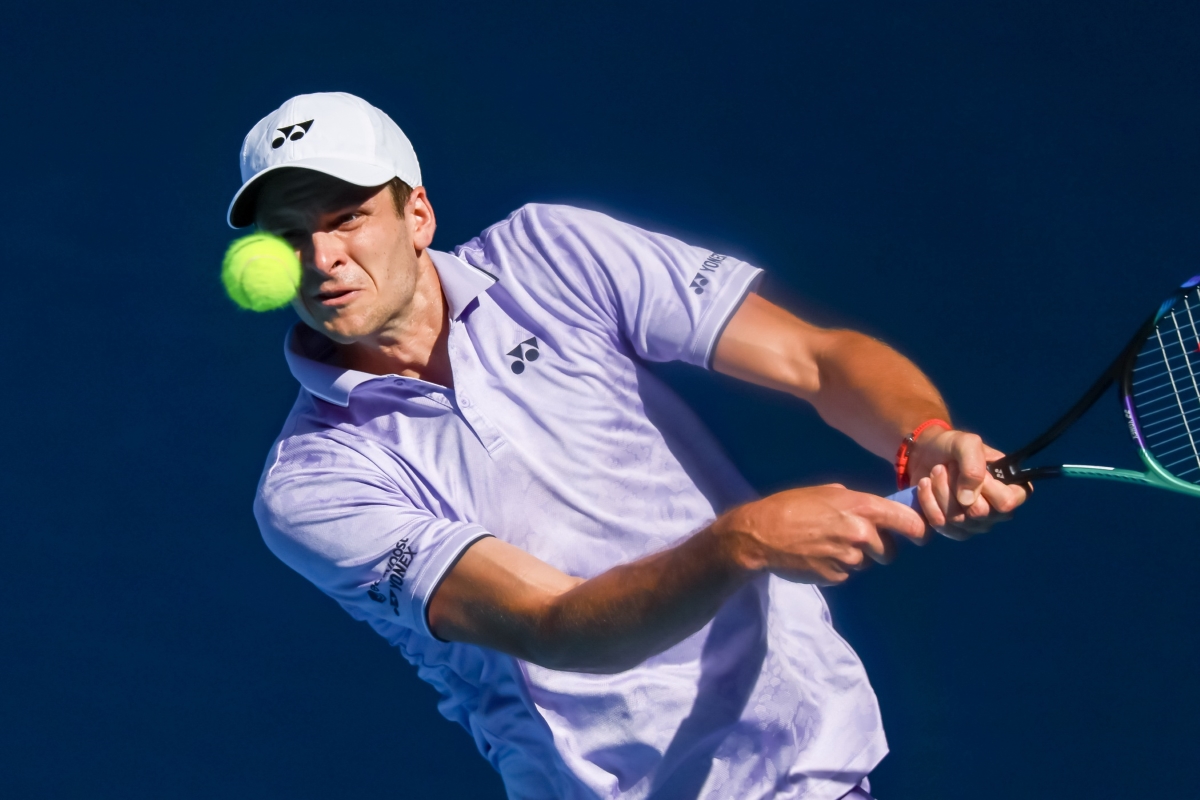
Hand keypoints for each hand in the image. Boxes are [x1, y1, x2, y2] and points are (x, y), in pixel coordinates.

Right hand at [715, 484, 926, 584]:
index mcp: (862, 507)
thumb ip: (855, 502)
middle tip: (853, 540)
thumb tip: (874, 512)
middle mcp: (862, 534)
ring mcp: (849, 558)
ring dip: (854, 558)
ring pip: (866, 563)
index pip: (908, 522)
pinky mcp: (836, 576)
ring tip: (826, 545)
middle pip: (890, 551)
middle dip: (877, 548)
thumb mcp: (826, 492)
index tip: (919, 534)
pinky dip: (836, 567)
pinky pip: (846, 574)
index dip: (918, 529)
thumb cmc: (791, 505)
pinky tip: (816, 556)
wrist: (760, 534)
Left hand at [907, 428, 1028, 539]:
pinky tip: (925, 484)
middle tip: (947, 466)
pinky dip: (928, 501)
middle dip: (956, 485)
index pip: (1007, 503)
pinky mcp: (953, 530)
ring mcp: (975, 525)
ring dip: (941, 491)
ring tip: (936, 471)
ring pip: (957, 520)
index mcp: (1011, 490)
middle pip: (979, 513)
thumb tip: (967, 500)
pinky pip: (940, 524)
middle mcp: (997, 512)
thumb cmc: (953, 447)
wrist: (925, 453)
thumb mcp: (966, 443)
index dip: (988, 488)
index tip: (972, 470)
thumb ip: (973, 466)